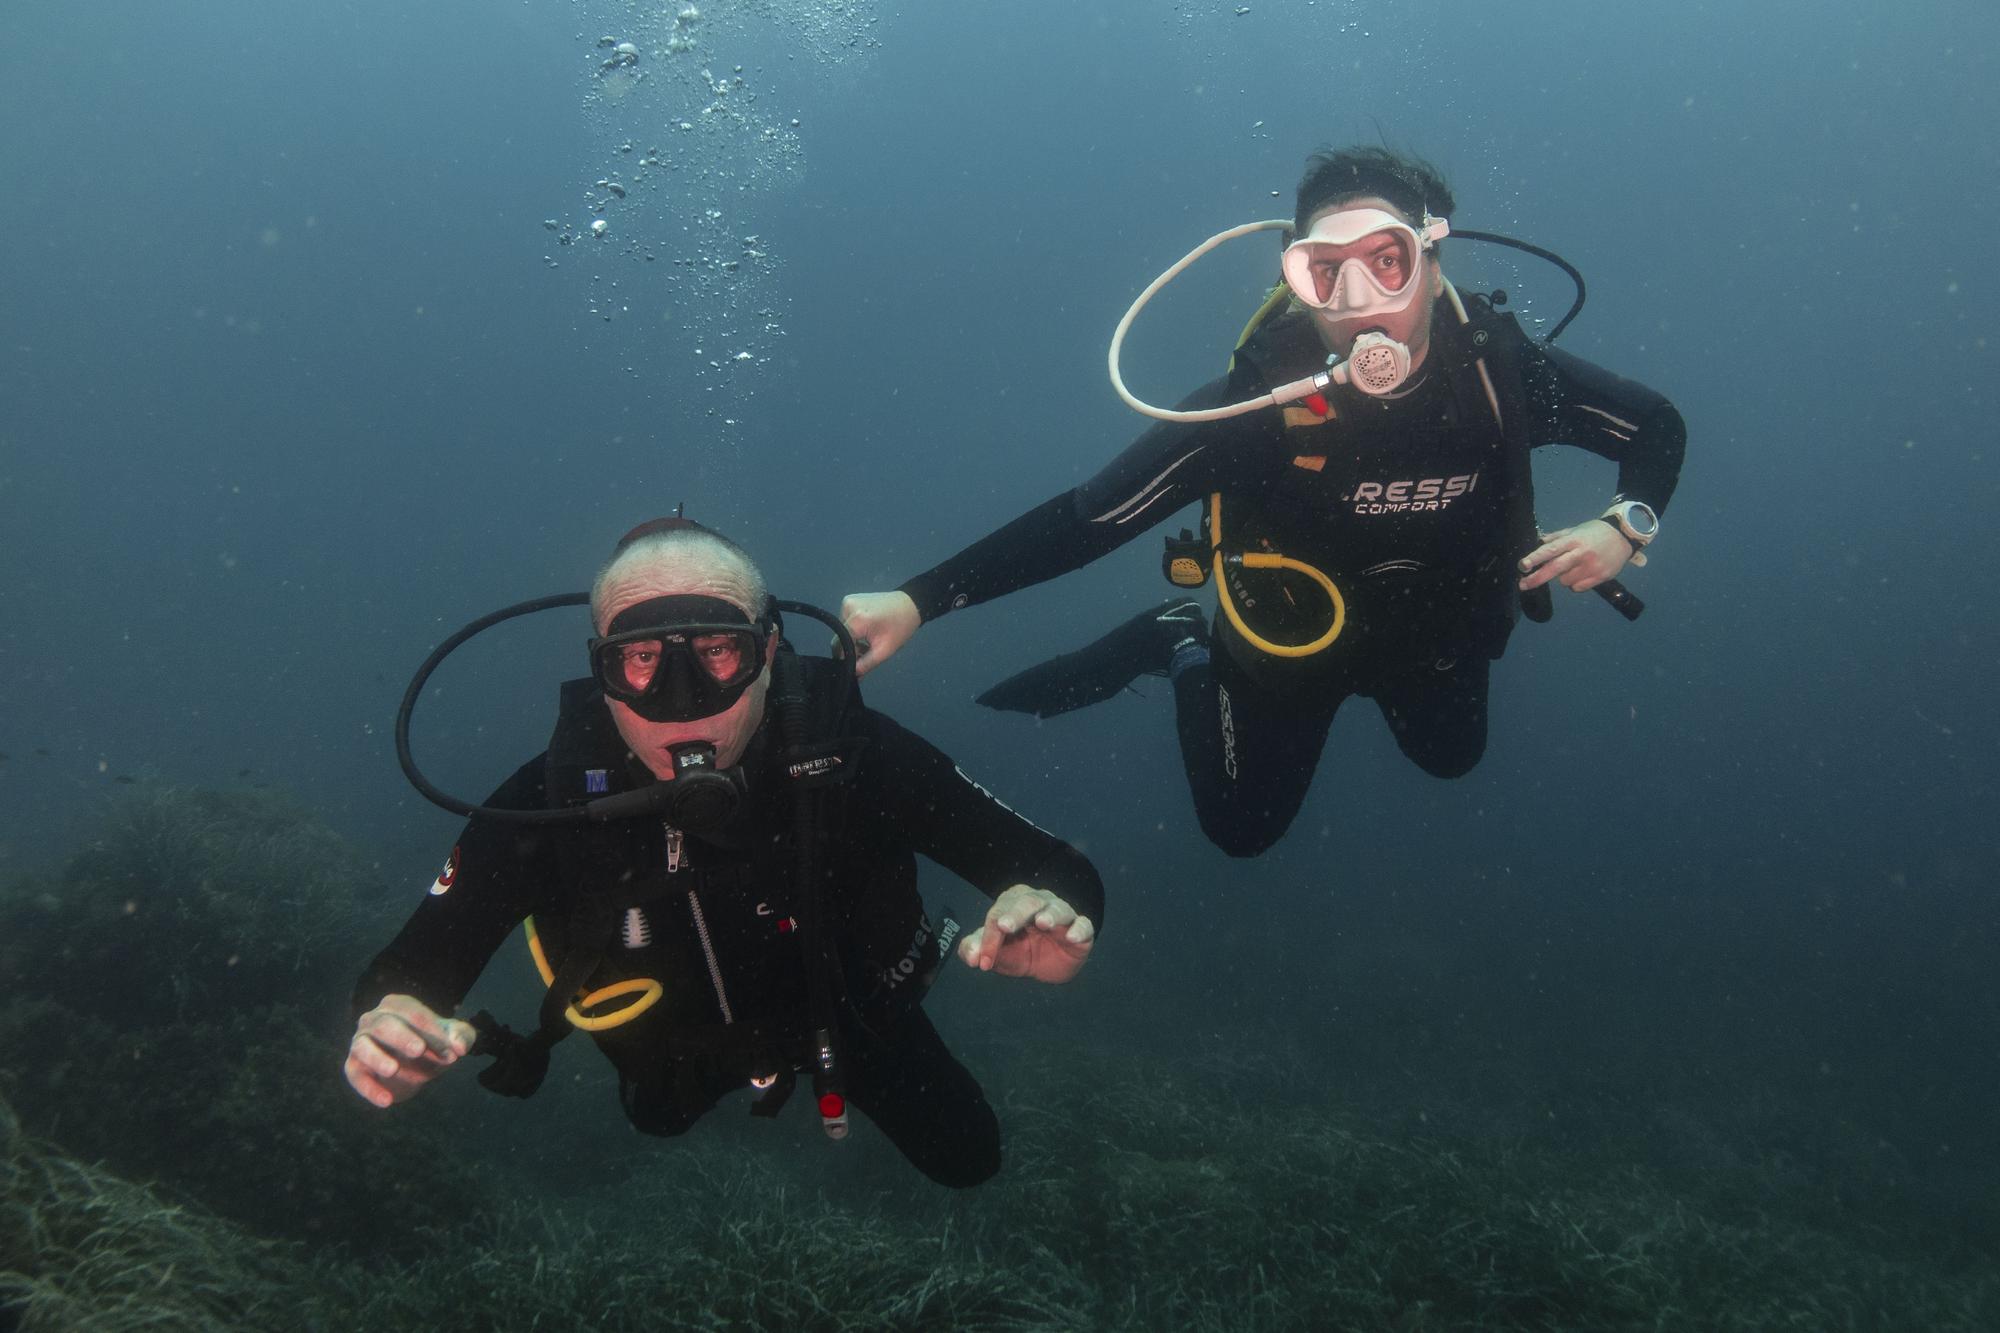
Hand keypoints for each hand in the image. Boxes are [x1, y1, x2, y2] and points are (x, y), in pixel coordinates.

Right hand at [344, 994, 476, 1108]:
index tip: (452, 1053)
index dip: (433, 1032)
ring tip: (393, 1070)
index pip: (415, 1015)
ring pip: (362, 1046)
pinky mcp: (354, 1066)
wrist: (416, 1070)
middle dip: (402, 1036)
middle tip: (419, 1050)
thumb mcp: (453, 1039)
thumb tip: (460, 1046)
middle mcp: (374, 1019)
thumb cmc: (433, 1046)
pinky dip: (369, 1089)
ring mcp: (361, 1042)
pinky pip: (356, 1076)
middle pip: (385, 1024)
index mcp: (398, 1006)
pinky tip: (387, 1101)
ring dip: (377, 1057)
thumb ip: (462, 1037)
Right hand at [838, 590, 920, 676]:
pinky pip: (846, 622)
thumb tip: (852, 675)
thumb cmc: (900, 628)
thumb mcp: (884, 651)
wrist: (910, 605)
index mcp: (856, 619)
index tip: (855, 667)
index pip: (839, 646)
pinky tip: (867, 633)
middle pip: (840, 638)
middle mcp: (847, 608)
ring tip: (868, 645)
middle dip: (850, 650)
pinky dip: (854, 631)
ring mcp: (847, 602)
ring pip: (842, 631)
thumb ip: (865, 665)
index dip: (846, 659)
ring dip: (852, 641)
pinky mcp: (849, 600)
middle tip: (864, 657)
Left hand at [958, 884, 1094, 983]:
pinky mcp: (1081, 930)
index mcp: (1015, 902)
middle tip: (1004, 926)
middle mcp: (1040, 901)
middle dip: (1015, 914)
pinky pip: (1083, 925)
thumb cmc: (1020, 950)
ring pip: (1057, 909)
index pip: (999, 914)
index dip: (989, 938)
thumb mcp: (996, 953)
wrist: (1048, 966)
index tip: (982, 961)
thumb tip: (971, 957)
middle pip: (1027, 902)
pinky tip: (1072, 937)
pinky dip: (1078, 929)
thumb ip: (976, 949)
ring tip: (1043, 923)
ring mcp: (1063, 914)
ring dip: (1050, 915)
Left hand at [1518, 520, 1631, 593]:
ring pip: (1565, 581)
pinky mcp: (1601, 577)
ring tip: (1574, 567)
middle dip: (1537, 578)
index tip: (1522, 566)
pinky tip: (1582, 573)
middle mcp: (1582, 553)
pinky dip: (1575, 584)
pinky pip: (1577, 588)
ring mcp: (1592, 566)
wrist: (1624, 536)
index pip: (1551, 549)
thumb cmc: (1595, 532)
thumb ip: (1556, 537)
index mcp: (1574, 540)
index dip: (1535, 558)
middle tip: (1522, 585)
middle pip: (1555, 568)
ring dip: (1563, 577)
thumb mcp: (1575, 530)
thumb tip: (1538, 542)